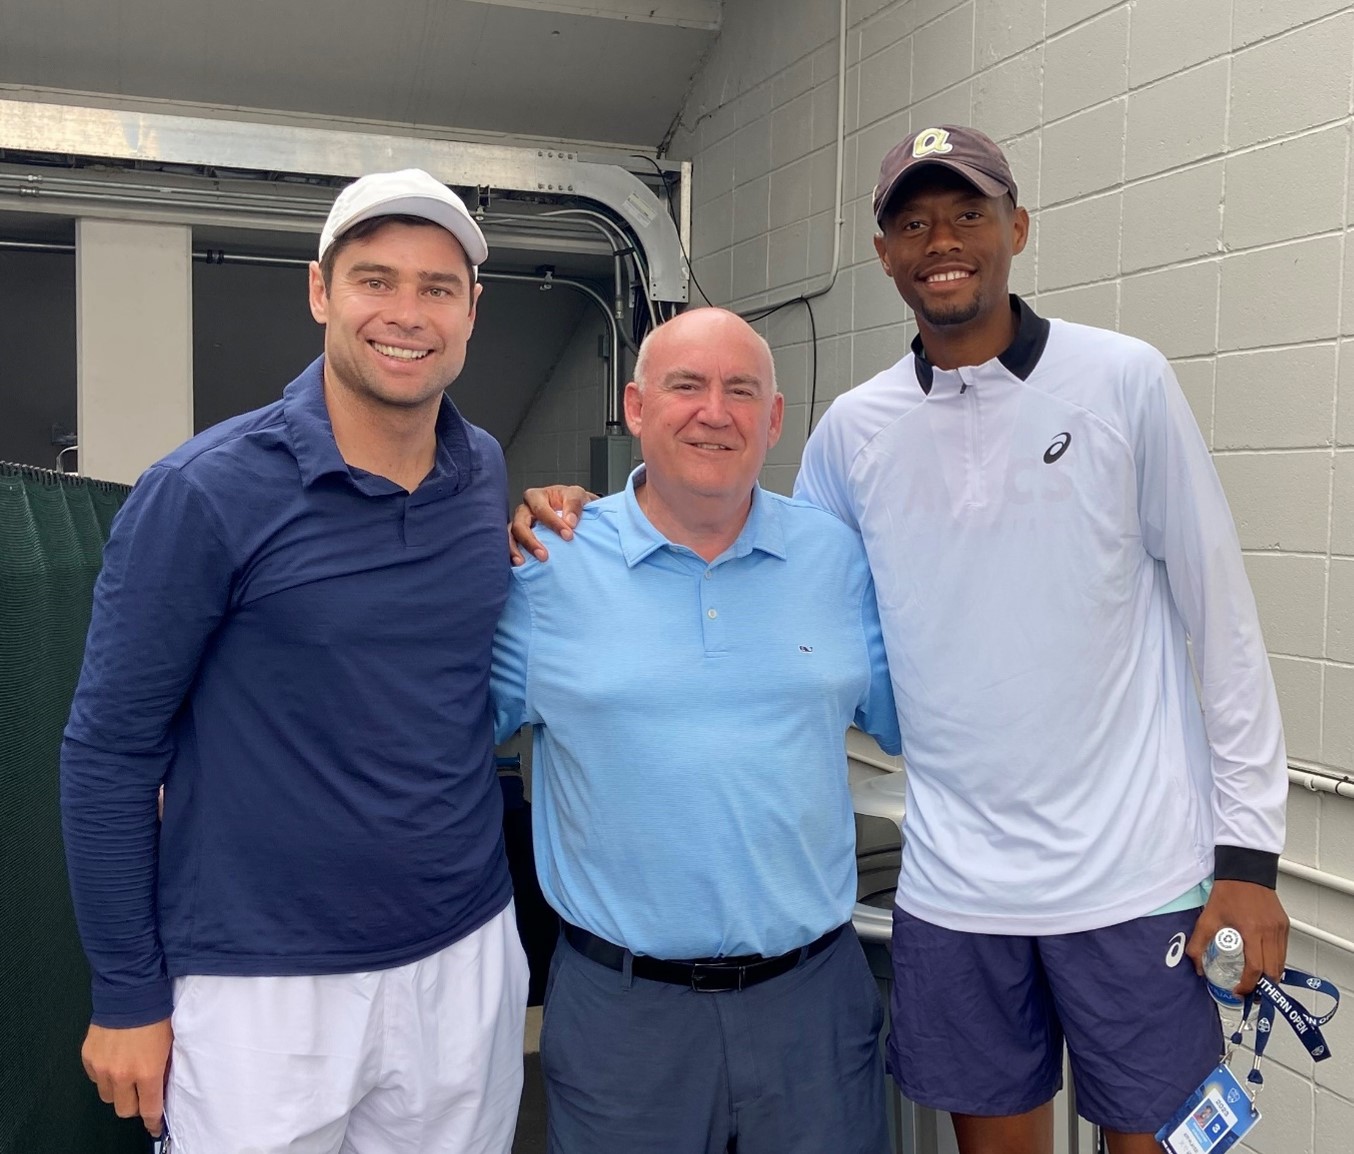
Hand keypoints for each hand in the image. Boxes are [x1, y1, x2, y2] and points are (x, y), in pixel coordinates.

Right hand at [81, 1018, 173, 1135]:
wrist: (131, 993)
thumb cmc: (156, 1016)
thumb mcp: (168, 1045)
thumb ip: (162, 1070)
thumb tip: (161, 1088)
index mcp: (146, 1072)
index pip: (149, 1109)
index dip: (152, 1121)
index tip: (154, 1126)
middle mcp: (122, 1075)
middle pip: (124, 1110)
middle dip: (134, 1106)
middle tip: (141, 1094)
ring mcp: (102, 1068)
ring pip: (108, 1097)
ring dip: (118, 1091)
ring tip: (127, 1074)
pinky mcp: (88, 1058)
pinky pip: (96, 1079)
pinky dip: (104, 1076)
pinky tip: (114, 1061)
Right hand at [508, 485, 595, 564]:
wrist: (572, 512)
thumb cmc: (572, 502)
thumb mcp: (577, 496)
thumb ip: (574, 505)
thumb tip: (570, 522)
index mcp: (537, 496)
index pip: (540, 509)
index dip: (553, 523)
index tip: (568, 536)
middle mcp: (524, 510)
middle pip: (519, 524)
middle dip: (530, 541)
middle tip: (544, 556)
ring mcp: (519, 524)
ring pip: (510, 536)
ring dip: (514, 550)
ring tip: (522, 563)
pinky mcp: (518, 538)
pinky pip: (509, 546)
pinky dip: (511, 555)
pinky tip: (519, 565)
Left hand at [1186, 880, 1289, 994]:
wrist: (1245, 871)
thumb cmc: (1227, 892)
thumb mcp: (1207, 918)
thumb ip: (1199, 943)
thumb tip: (1197, 967)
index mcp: (1252, 931)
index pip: (1255, 968)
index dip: (1248, 985)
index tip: (1239, 991)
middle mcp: (1270, 932)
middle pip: (1273, 971)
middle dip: (1262, 986)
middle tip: (1250, 992)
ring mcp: (1280, 929)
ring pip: (1281, 963)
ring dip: (1270, 976)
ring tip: (1256, 982)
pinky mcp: (1284, 926)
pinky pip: (1283, 951)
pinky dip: (1275, 962)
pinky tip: (1263, 964)